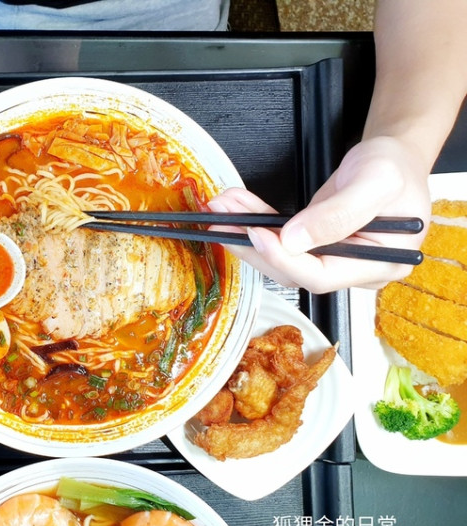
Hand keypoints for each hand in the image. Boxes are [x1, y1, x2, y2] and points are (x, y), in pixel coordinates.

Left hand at [208, 136, 429, 292]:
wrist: (395, 157)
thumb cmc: (396, 167)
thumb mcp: (375, 181)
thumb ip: (338, 214)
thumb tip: (294, 240)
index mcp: (379, 264)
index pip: (320, 276)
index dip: (284, 259)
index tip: (257, 235)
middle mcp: (352, 269)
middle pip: (293, 271)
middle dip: (253, 245)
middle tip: (223, 221)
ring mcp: (332, 258)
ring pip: (281, 257)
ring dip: (247, 232)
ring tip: (222, 208)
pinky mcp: (315, 245)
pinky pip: (281, 240)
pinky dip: (257, 222)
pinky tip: (237, 207)